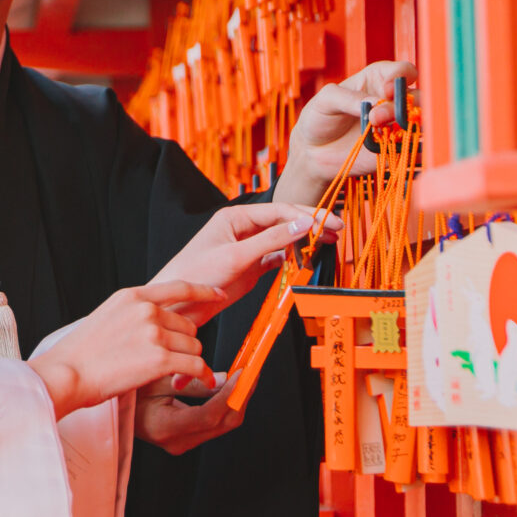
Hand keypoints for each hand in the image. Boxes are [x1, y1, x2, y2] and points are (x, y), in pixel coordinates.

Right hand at [29, 281, 221, 419]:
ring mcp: (153, 333)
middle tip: (171, 360)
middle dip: (185, 343)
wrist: (65, 374)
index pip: (179, 287)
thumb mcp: (106, 317)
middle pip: (190, 324)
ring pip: (194, 346)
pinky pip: (195, 365)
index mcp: (132, 296)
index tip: (219, 295)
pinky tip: (201, 381)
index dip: (204, 291)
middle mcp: (146, 310)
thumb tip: (158, 320)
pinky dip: (202, 375)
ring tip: (172, 372)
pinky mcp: (160, 358)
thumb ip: (133, 313)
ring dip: (189, 361)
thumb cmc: (80, 355)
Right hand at [136, 376, 246, 454]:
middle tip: (251, 371)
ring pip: (224, 424)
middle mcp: (176, 442)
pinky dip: (227, 403)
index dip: (229, 395)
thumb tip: (223, 380)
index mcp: (164, 428)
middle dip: (241, 396)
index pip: (208, 416)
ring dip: (238, 399)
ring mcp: (183, 443)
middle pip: (223, 423)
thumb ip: (191, 383)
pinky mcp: (188, 438)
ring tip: (245, 375)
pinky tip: (232, 385)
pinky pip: (216, 423)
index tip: (241, 374)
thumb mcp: (156, 380)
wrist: (116, 407)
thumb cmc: (127, 391)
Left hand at [152, 204, 328, 314]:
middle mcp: (243, 229)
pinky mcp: (250, 267)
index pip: (278, 211)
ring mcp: (248, 248)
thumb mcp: (236, 255)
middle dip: (310, 224)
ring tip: (328, 242)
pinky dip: (293, 257)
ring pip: (283, 239)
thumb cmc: (195, 274)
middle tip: (336, 229)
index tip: (327, 222)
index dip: (305, 215)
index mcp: (235, 217)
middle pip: (284, 222)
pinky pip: (277, 257)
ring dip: (304, 240)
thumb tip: (302, 224)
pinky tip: (307, 258)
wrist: (180, 306)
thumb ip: (270, 240)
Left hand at [273, 59, 415, 209]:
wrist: (313, 152)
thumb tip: (374, 103)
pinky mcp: (395, 149)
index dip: (400, 77)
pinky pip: (413, 147)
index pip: (402, 71)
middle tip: (376, 117)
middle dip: (403, 104)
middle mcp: (392, 101)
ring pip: (420, 121)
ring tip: (379, 130)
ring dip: (407, 125)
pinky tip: (389, 147)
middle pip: (418, 96)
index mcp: (378, 80)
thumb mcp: (325, 100)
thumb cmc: (319, 118)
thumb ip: (348, 98)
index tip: (386, 90)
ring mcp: (396, 126)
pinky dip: (408, 147)